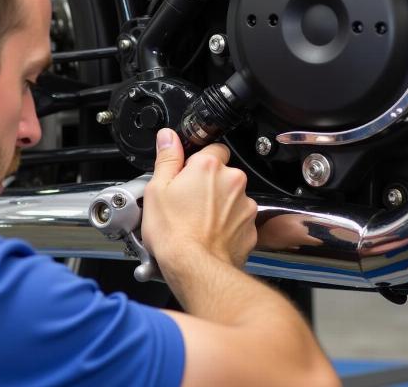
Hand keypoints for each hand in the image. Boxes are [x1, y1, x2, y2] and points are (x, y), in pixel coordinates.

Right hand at [142, 129, 256, 270]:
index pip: (212, 148)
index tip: (187, 174)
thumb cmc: (174, 233)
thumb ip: (167, 158)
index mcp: (209, 166)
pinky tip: (209, 233)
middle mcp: (232, 181)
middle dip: (209, 182)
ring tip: (197, 221)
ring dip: (219, 203)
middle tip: (188, 200)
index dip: (198, 161)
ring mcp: (244, 204)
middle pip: (223, 173)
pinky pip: (238, 218)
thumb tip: (168, 137)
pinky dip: (228, 224)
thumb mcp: (157, 189)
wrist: (195, 269)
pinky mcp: (250, 227)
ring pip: (232, 196)